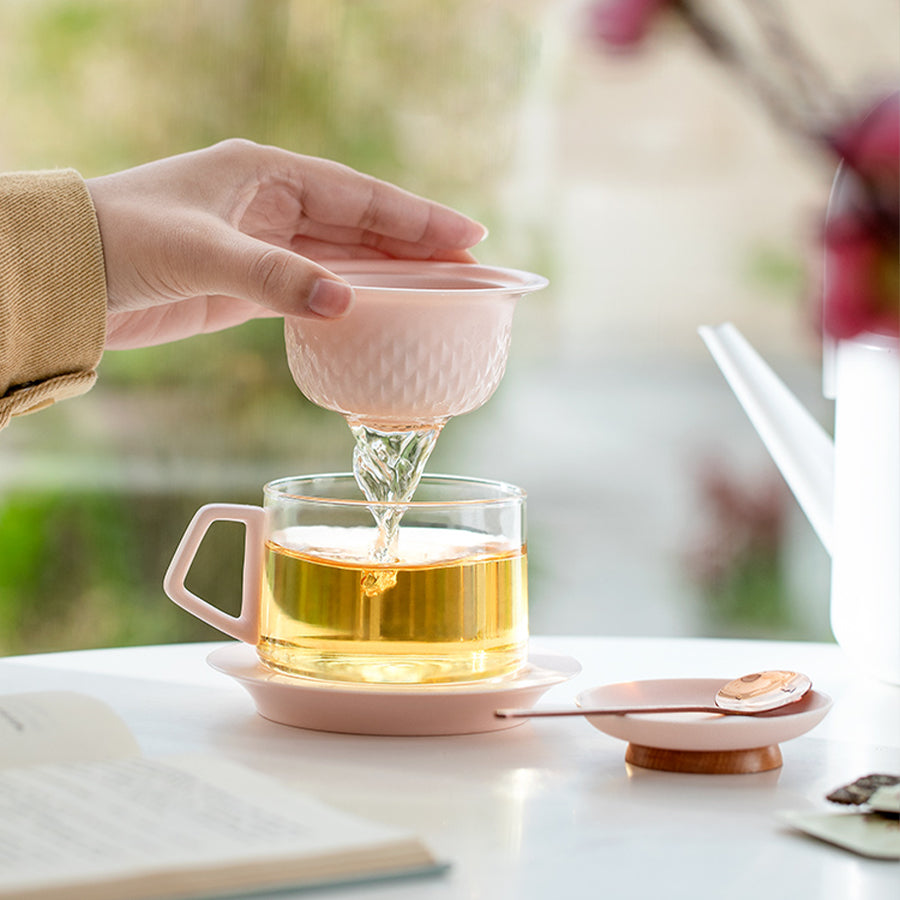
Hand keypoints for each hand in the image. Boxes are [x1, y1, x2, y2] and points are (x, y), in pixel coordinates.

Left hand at [86, 139, 486, 348]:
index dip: (417, 215)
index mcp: (266, 174)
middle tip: (473, 268)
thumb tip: (347, 303)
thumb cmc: (124, 240)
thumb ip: (274, 278)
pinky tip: (380, 311)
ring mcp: (263, 243)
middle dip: (416, 245)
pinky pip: (316, 287)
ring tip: (442, 291)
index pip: (360, 194)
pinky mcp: (249, 283)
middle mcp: (271, 204)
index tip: (469, 233)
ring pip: (343, 257)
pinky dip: (351, 298)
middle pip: (362, 224)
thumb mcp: (201, 253)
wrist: (68, 273)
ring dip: (390, 274)